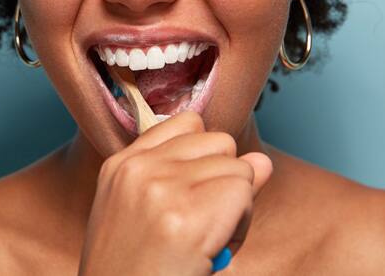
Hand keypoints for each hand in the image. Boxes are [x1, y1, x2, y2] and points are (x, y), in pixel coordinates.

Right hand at [78, 111, 272, 275]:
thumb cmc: (137, 270)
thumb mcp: (152, 213)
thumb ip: (201, 175)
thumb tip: (262, 160)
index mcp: (122, 165)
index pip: (189, 123)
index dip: (205, 155)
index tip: (195, 188)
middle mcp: (138, 168)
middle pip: (220, 141)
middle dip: (224, 178)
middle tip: (202, 221)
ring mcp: (160, 187)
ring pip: (239, 167)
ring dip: (236, 204)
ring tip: (207, 237)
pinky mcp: (185, 216)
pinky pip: (242, 191)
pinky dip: (241, 221)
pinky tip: (215, 247)